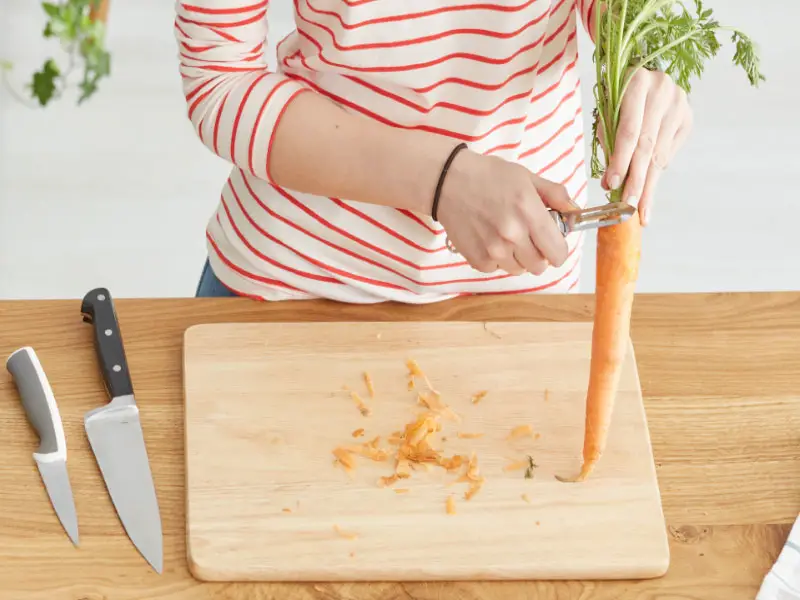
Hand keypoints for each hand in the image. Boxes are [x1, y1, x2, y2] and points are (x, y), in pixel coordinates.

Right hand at [435, 149, 576, 275]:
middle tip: (527, 238)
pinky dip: (496, 259)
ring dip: (517, 258)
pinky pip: (497, 269)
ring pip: (518, 270)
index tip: (552, 245)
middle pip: (539, 266)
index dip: (558, 250)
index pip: (557, 252)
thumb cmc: (489, 176)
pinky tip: (489, 239)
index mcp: (529, 213)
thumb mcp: (527, 177)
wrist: (448, 182)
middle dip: (538, 254)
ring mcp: (494, 250)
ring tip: (506, 237)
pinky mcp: (477, 259)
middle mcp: (513, 235)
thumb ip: (555, 195)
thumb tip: (574, 213)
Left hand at [601, 68, 692, 225]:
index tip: (612, 186)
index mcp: (637, 83)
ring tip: (639, 210)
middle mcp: (663, 91)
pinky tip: (648, 188)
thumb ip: (609, 143)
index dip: (620, 161)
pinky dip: (656, 171)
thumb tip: (610, 185)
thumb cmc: (617, 98)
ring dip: (648, 185)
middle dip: (636, 181)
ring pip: (660, 154)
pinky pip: (669, 151)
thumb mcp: (607, 113)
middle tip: (629, 209)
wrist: (644, 75)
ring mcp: (679, 103)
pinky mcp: (688, 116)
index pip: (629, 131)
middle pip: (647, 146)